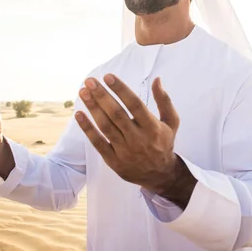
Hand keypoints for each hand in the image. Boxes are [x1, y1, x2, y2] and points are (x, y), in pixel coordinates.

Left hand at [75, 74, 181, 193]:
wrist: (160, 175)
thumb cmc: (164, 142)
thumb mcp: (171, 122)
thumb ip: (164, 100)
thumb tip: (157, 79)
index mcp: (153, 127)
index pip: (135, 105)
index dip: (121, 90)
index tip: (108, 77)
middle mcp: (138, 139)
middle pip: (117, 114)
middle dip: (102, 95)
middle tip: (89, 81)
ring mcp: (125, 151)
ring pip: (106, 126)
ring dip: (93, 108)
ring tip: (83, 92)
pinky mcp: (114, 161)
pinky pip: (98, 143)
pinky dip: (87, 129)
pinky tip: (79, 114)